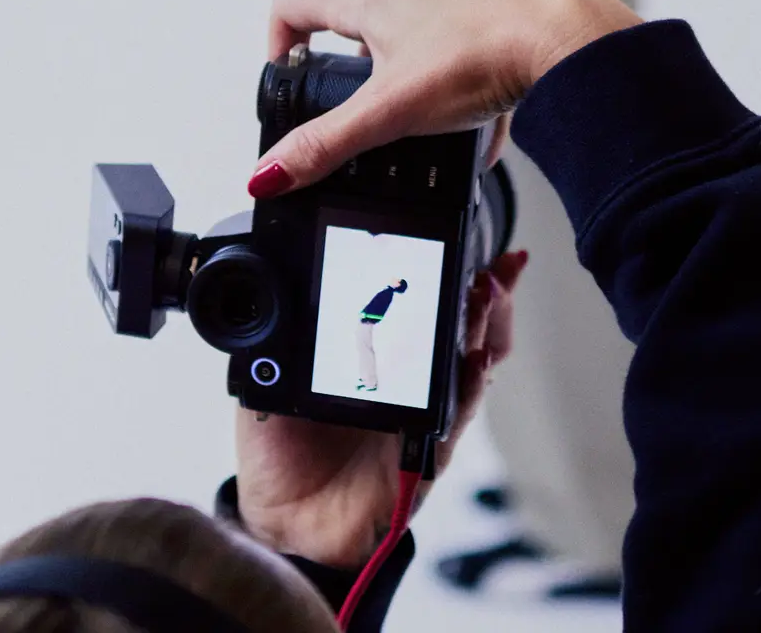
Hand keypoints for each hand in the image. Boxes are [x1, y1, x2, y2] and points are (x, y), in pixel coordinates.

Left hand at [235, 251, 528, 566]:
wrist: (285, 522)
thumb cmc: (283, 455)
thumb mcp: (272, 382)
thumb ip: (281, 341)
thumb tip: (272, 288)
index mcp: (377, 356)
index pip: (422, 303)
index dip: (448, 271)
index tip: (460, 239)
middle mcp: (411, 379)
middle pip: (465, 324)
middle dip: (486, 289)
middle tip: (486, 265)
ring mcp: (425, 412)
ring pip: (473, 360)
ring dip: (485, 325)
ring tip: (488, 292)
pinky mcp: (429, 452)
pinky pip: (457, 414)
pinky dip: (469, 386)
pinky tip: (474, 362)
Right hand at [247, 0, 642, 197]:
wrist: (564, 39)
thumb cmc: (484, 54)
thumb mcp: (389, 113)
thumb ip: (327, 145)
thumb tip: (270, 174)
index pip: (294, 4)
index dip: (279, 42)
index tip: (290, 77)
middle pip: (355, 21)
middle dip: (353, 71)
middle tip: (364, 111)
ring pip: (413, 34)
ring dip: (409, 77)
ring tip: (422, 121)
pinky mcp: (493, 12)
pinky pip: (463, 52)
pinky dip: (461, 91)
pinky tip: (477, 134)